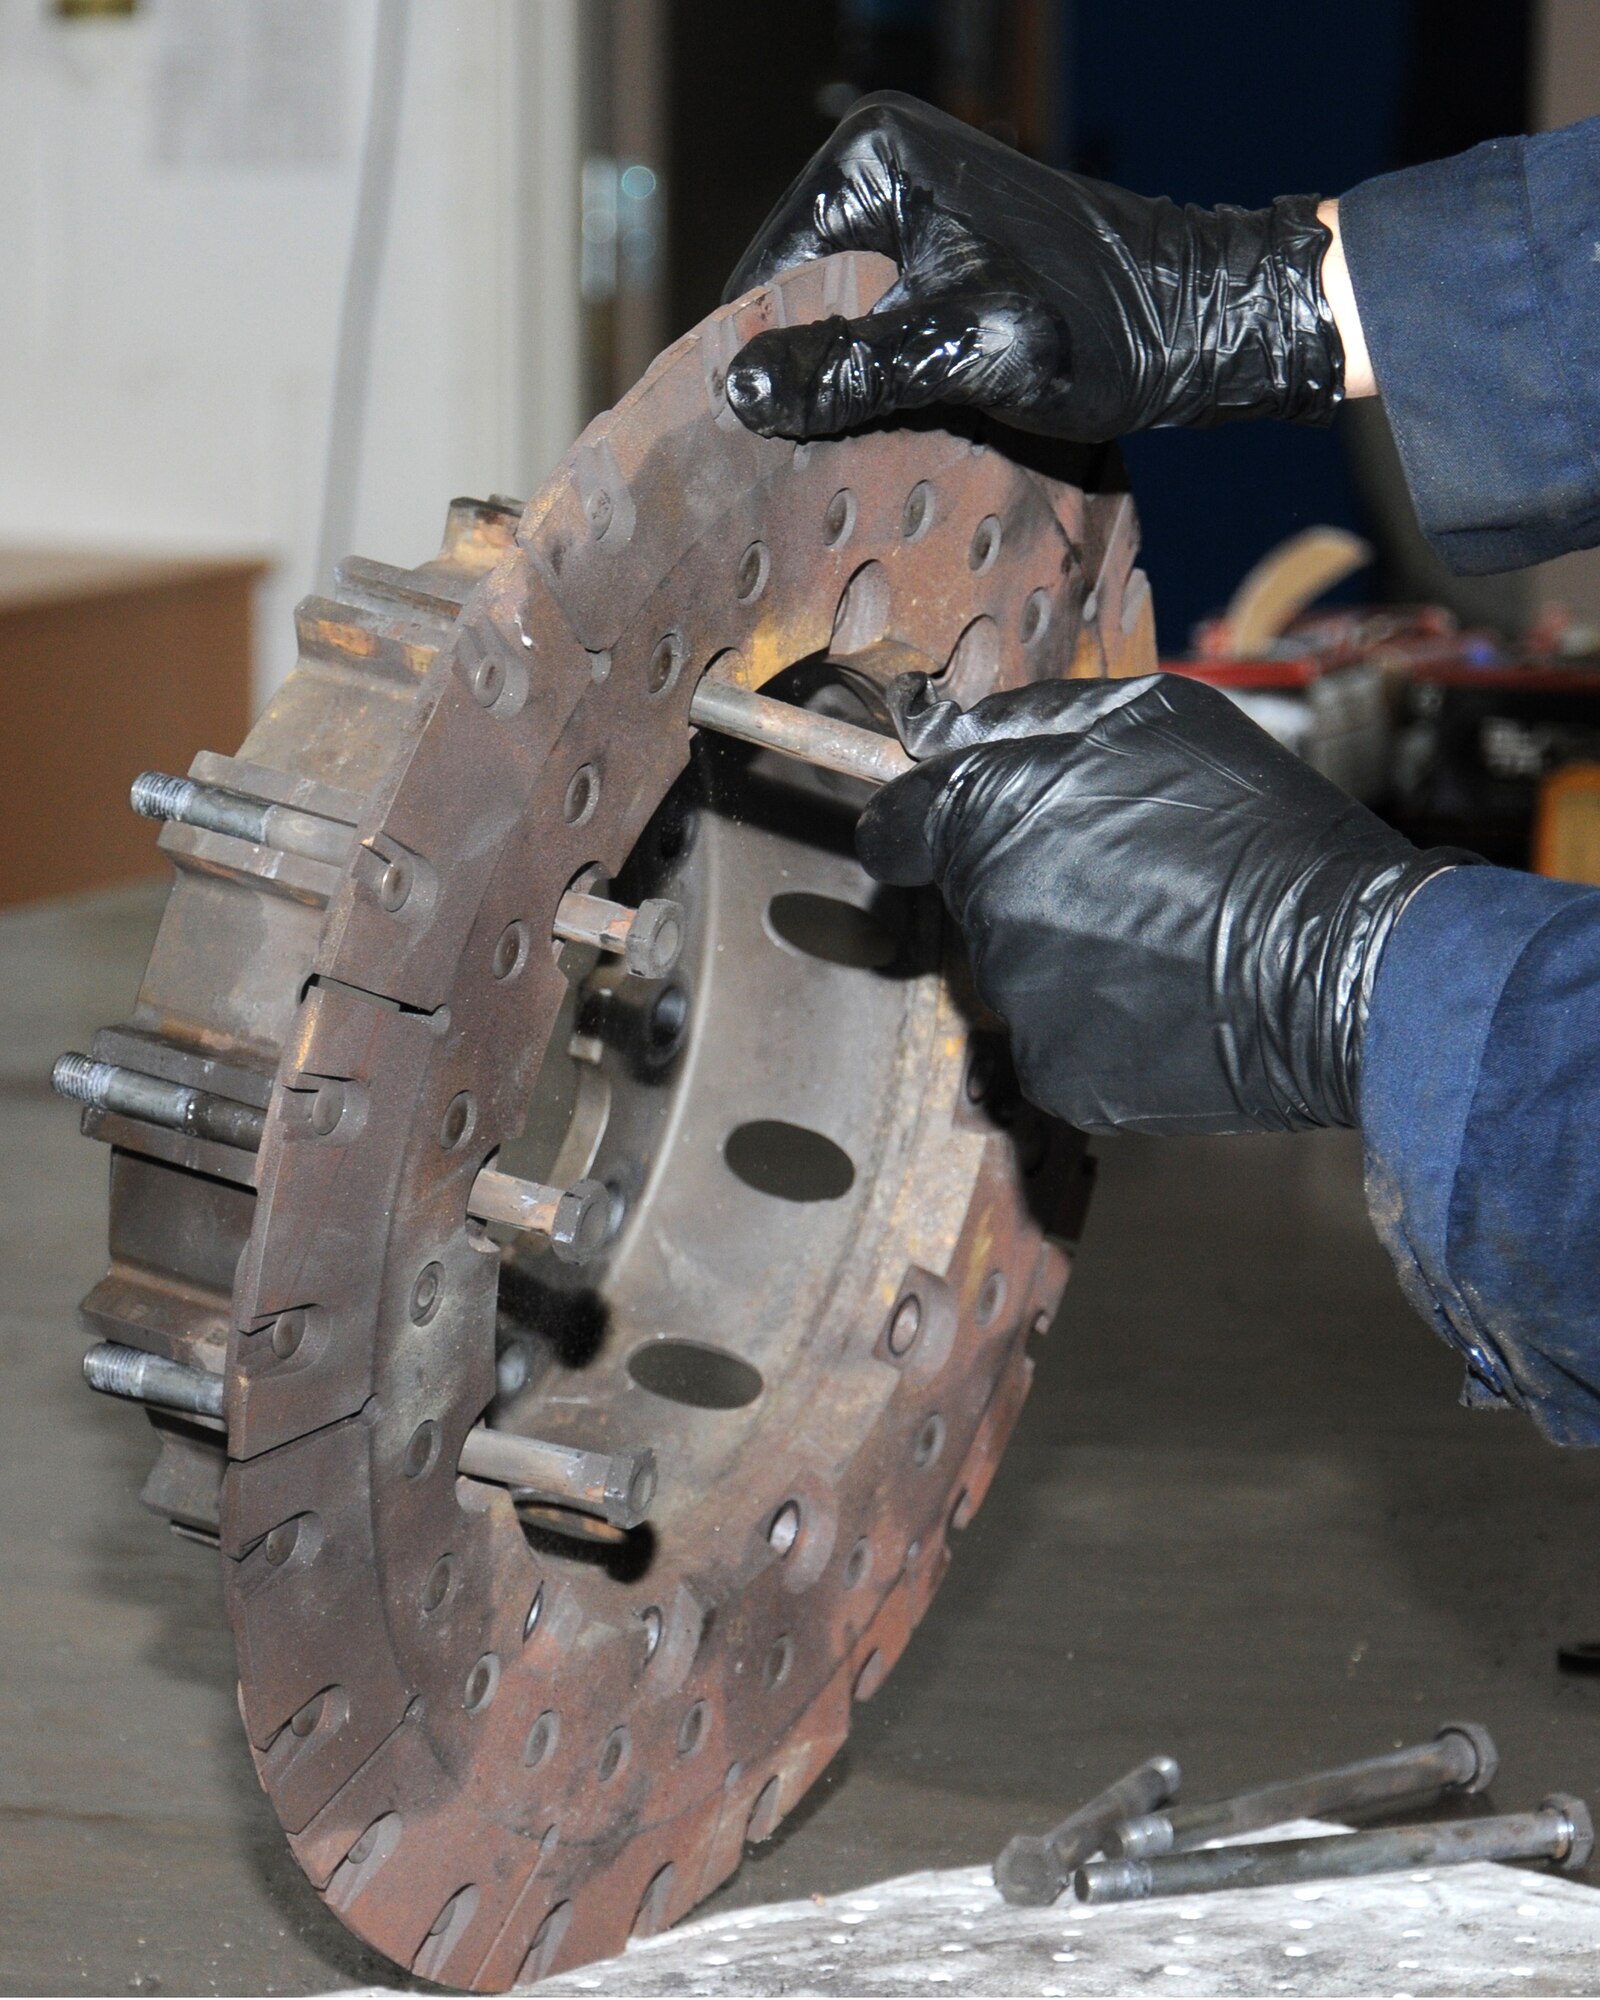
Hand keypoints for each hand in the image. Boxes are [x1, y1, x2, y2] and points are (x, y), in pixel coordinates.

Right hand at [723, 91, 1345, 442]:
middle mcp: (881, 171)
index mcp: (869, 160)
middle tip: (804, 467)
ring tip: (844, 459)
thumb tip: (740, 390)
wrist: (1204, 326)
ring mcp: (912, 214)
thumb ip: (852, 370)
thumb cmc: (1100, 327)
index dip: (755, 370)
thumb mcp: (964, 354)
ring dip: (838, 395)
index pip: (761, 280)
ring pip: (834, 327)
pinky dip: (878, 386)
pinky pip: (877, 332)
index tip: (754, 452)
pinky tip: (887, 435)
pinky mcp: (942, 258)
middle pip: (793, 304)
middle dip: (800, 382)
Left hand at [856, 673, 1472, 1134]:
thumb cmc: (1254, 824)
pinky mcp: (1059, 1076)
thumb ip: (1026, 718)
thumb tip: (940, 731)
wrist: (1341, 965)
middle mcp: (984, 914)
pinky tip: (1171, 994)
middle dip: (1027, 879)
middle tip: (1131, 871)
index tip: (944, 830)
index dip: (922, 825)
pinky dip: (1102, 1019)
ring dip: (1070, 948)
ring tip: (1167, 932)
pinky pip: (1060, 1036)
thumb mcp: (1149, 715)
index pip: (897, 829)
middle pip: (972, 897)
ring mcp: (1018, 1004)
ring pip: (1020, 968)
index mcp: (987, 815)